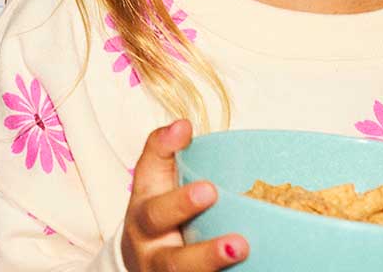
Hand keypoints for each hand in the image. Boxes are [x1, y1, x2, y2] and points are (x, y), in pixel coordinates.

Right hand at [121, 121, 247, 271]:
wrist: (146, 271)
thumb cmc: (161, 223)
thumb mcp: (158, 189)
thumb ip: (167, 155)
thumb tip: (183, 124)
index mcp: (143, 205)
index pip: (147, 172)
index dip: (162, 150)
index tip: (185, 130)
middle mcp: (147, 238)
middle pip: (156, 222)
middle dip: (180, 205)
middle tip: (209, 190)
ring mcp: (160, 270)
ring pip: (177, 266)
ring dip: (207, 257)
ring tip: (239, 246)